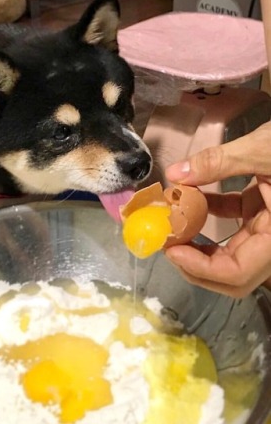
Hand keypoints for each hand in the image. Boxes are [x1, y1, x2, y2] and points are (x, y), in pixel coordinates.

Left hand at [163, 122, 270, 297]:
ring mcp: (270, 226)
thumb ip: (219, 162)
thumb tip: (174, 175)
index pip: (238, 273)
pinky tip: (188, 196)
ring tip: (169, 222)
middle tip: (164, 241)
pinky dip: (207, 213)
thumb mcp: (265, 150)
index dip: (199, 268)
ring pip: (229, 251)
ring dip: (196, 239)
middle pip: (230, 272)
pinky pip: (232, 221)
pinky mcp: (264, 209)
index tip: (170, 249)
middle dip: (193, 262)